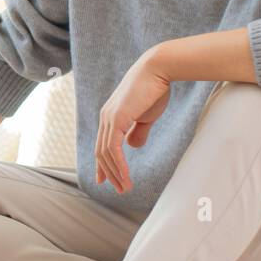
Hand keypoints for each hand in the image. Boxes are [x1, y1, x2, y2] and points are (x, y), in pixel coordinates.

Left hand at [95, 52, 171, 193]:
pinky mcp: (116, 119)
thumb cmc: (155, 89)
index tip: (105, 180)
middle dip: (109, 173)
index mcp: (110, 116)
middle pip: (101, 152)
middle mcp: (105, 118)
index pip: (102, 145)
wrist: (158, 70)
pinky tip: (125, 176)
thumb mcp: (146, 115)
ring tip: (125, 187)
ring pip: (106, 154)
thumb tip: (132, 146)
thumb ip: (137, 131)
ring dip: (116, 173)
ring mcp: (108, 118)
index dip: (103, 164)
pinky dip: (118, 165)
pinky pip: (113, 149)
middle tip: (120, 190)